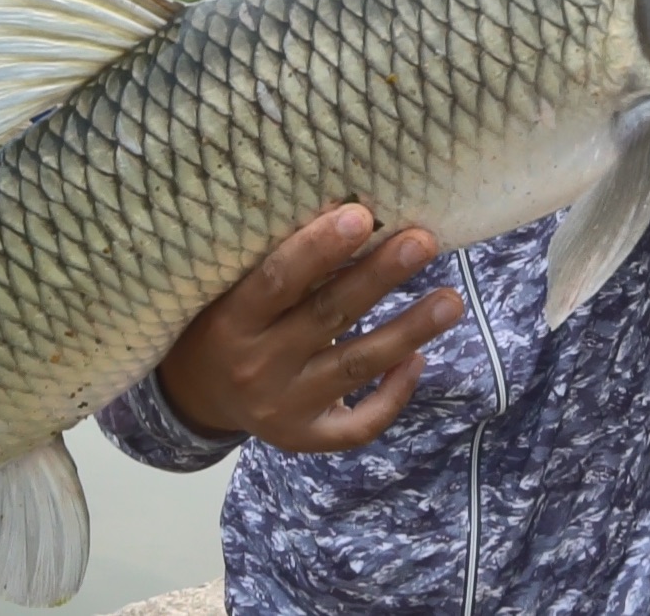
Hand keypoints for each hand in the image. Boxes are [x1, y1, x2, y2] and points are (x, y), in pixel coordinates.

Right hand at [155, 203, 463, 451]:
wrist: (198, 394)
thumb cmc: (228, 319)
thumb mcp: (232, 289)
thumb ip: (281, 264)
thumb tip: (355, 213)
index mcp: (231, 321)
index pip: (276, 280)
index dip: (319, 249)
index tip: (362, 215)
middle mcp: (255, 367)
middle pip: (326, 317)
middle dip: (378, 278)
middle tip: (422, 242)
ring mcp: (282, 408)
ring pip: (354, 366)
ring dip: (407, 331)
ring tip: (450, 301)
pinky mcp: (305, 438)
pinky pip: (358, 424)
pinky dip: (393, 394)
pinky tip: (419, 359)